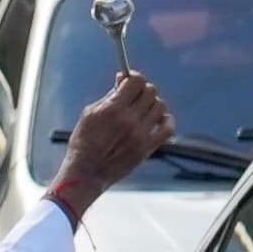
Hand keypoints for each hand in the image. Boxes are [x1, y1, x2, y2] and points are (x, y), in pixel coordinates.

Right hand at [48, 71, 172, 221]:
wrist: (86, 174)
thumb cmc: (84, 143)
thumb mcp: (90, 114)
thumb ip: (109, 96)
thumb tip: (122, 80)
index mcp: (113, 108)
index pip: (136, 81)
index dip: (135, 78)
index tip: (131, 81)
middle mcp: (129, 120)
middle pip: (150, 92)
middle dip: (143, 90)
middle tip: (136, 96)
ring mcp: (140, 135)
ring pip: (160, 106)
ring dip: (153, 105)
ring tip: (144, 111)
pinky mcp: (147, 148)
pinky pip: (168, 128)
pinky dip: (166, 121)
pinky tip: (157, 121)